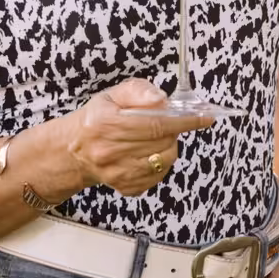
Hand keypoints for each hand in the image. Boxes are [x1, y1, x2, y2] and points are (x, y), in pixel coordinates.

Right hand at [60, 79, 214, 198]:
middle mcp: (109, 151)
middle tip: (170, 124)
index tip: (205, 117)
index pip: (156, 124)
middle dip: (175, 132)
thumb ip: (138, 91)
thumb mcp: (112, 96)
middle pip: (163, 143)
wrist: (73, 151)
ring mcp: (116, 173)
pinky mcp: (124, 187)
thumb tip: (161, 99)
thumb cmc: (96, 119)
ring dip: (169, 148)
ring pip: (164, 161)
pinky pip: (157, 177)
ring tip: (157, 139)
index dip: (184, 121)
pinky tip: (149, 154)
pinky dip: (161, 164)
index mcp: (106, 124)